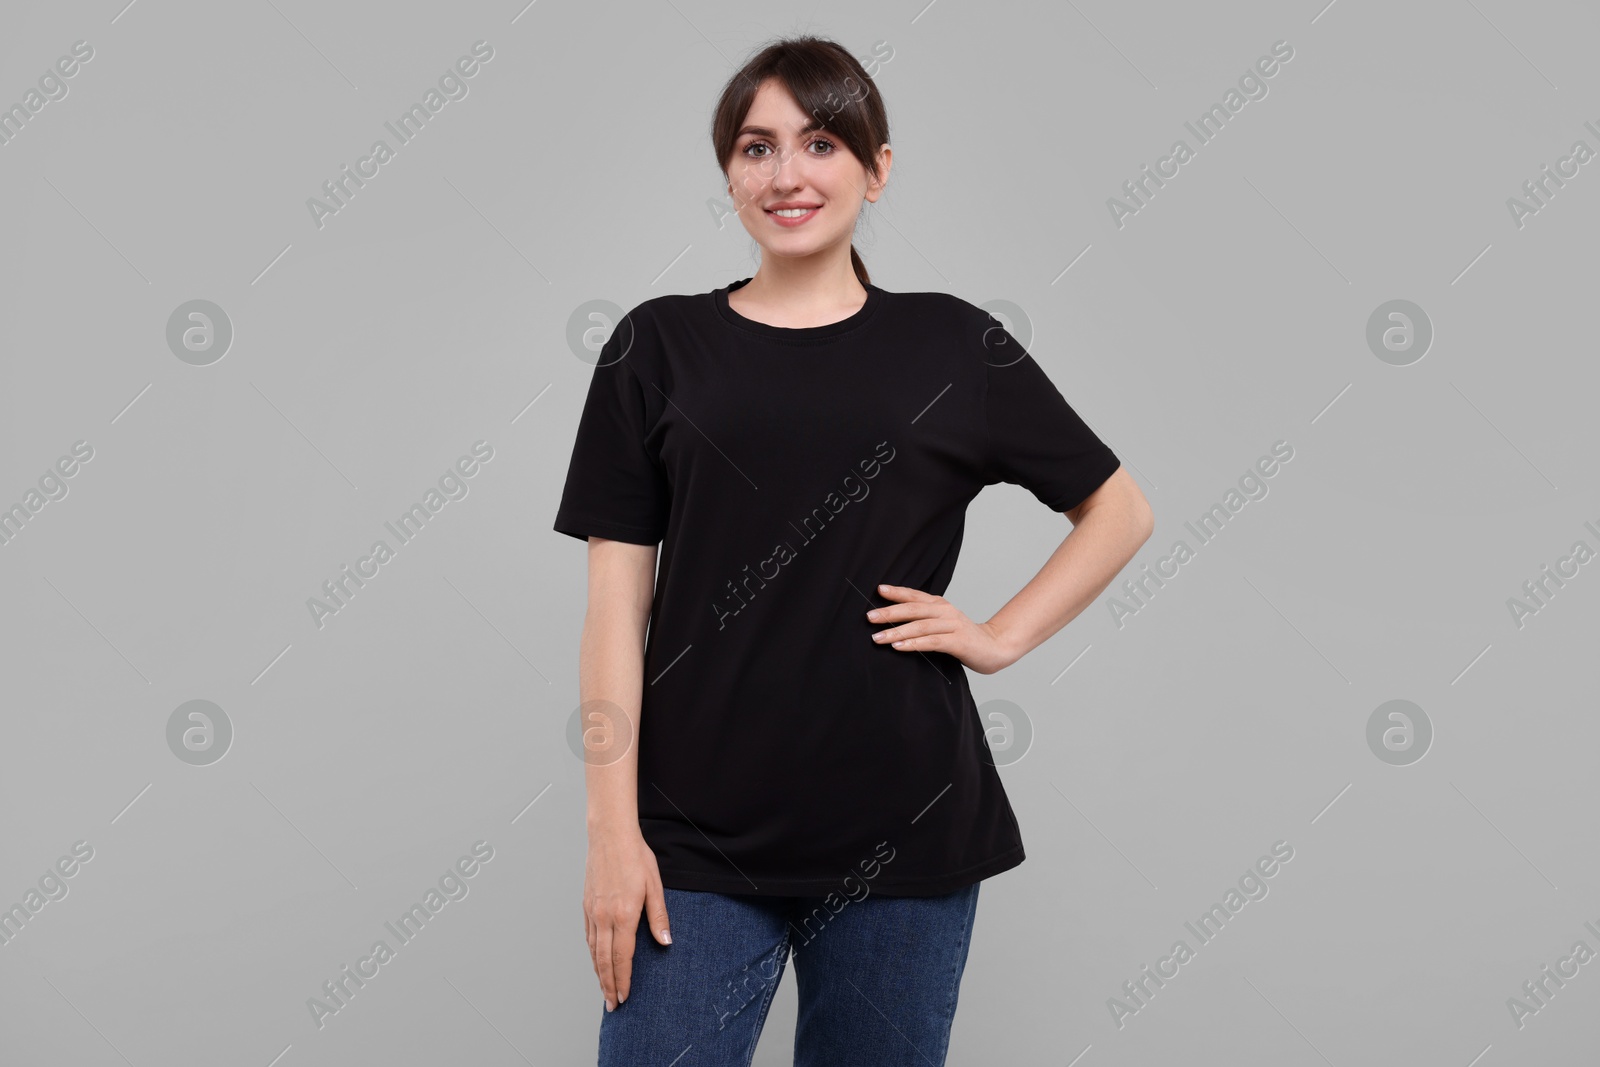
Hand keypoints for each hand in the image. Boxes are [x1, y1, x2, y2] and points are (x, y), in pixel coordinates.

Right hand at [584, 827, 670, 1011]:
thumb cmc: (635, 857)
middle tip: (612, 1005)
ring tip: (604, 990)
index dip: (623, 980)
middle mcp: (604, 917)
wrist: (609, 835)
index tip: (625, 997)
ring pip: (594, 951)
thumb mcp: (655, 885)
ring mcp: (592, 912)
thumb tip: (666, 942)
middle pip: (604, 961)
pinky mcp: (586, 905)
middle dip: (608, 986)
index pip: (622, 957)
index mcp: (623, 914)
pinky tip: (597, 961)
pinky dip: (592, 955)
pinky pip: (588, 937)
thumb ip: (659, 916)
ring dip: (599, 974)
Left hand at [866, 583, 1015, 674]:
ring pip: (920, 626)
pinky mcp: (958, 642)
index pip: (915, 596)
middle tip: (869, 617)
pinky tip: (899, 647)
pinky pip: (932, 642)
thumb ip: (924, 620)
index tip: (878, 590)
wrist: (995, 647)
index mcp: (940, 605)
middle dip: (890, 612)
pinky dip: (914, 644)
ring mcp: (953, 626)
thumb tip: (893, 621)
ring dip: (897, 632)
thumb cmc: (963, 637)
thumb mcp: (943, 623)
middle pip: (914, 609)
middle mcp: (946, 611)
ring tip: (878, 637)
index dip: (897, 592)